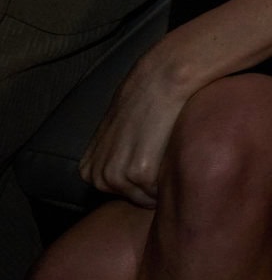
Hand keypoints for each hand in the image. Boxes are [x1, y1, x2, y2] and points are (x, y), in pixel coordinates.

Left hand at [79, 41, 201, 205]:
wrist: (160, 81)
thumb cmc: (142, 102)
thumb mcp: (115, 134)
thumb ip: (115, 158)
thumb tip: (131, 175)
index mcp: (88, 170)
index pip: (119, 194)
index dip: (141, 178)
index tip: (152, 155)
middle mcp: (97, 177)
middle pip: (133, 199)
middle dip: (152, 184)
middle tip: (164, 155)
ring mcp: (116, 177)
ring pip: (149, 198)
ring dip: (164, 181)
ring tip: (170, 152)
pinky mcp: (139, 174)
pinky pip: (162, 190)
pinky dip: (172, 175)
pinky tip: (174, 151)